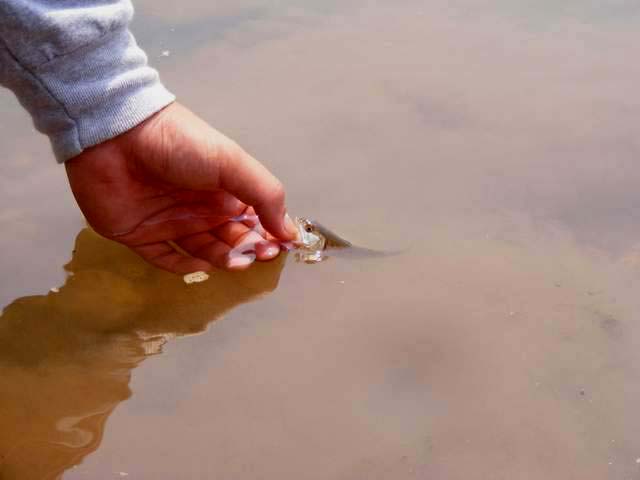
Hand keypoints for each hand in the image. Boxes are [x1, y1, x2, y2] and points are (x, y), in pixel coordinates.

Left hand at [65, 103, 297, 273]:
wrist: (115, 135)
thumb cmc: (180, 145)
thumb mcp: (232, 162)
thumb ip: (266, 196)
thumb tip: (291, 232)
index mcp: (223, 189)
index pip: (253, 219)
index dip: (268, 234)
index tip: (278, 246)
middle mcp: (200, 207)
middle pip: (231, 239)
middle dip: (249, 249)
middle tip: (258, 255)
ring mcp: (170, 222)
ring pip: (203, 251)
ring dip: (222, 259)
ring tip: (236, 261)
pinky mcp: (140, 235)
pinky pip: (165, 259)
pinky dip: (184, 266)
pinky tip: (199, 264)